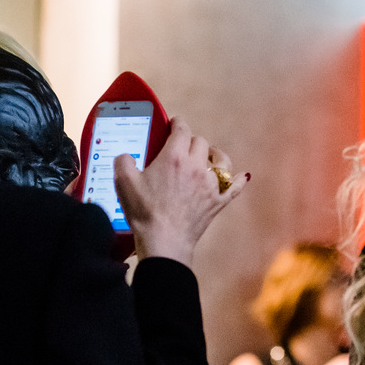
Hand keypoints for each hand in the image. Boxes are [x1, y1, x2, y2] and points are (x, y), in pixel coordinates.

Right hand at [113, 117, 248, 264]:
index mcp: (174, 157)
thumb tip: (126, 157)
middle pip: (201, 143)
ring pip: (222, 161)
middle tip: (183, 148)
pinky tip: (242, 176)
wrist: (164, 241)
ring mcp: (211, 184)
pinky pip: (234, 187)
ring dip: (214, 155)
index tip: (174, 125)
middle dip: (191, 141)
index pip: (181, 130)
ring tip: (209, 156)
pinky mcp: (218, 202)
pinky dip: (238, 180)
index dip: (177, 124)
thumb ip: (123, 161)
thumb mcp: (123, 182)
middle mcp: (197, 166)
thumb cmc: (144, 212)